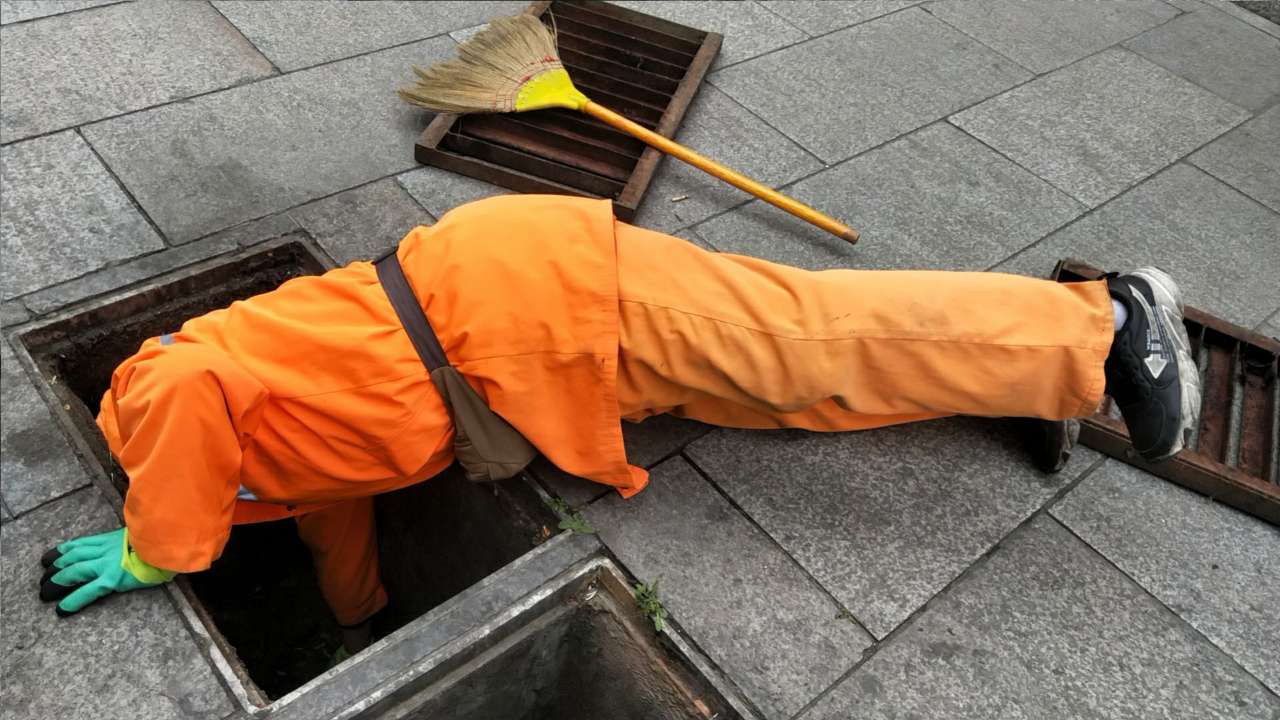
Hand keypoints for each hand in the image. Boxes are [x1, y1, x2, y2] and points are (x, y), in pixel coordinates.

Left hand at [38, 527, 174, 616]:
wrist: (171, 543)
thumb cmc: (164, 540)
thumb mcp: (143, 535)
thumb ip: (132, 540)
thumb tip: (132, 547)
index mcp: (112, 538)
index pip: (81, 543)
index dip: (62, 551)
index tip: (52, 556)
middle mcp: (106, 548)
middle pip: (72, 556)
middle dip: (54, 567)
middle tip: (42, 578)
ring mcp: (107, 563)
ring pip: (74, 570)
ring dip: (56, 582)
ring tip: (45, 593)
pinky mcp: (112, 578)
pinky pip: (87, 590)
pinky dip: (73, 600)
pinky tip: (62, 610)